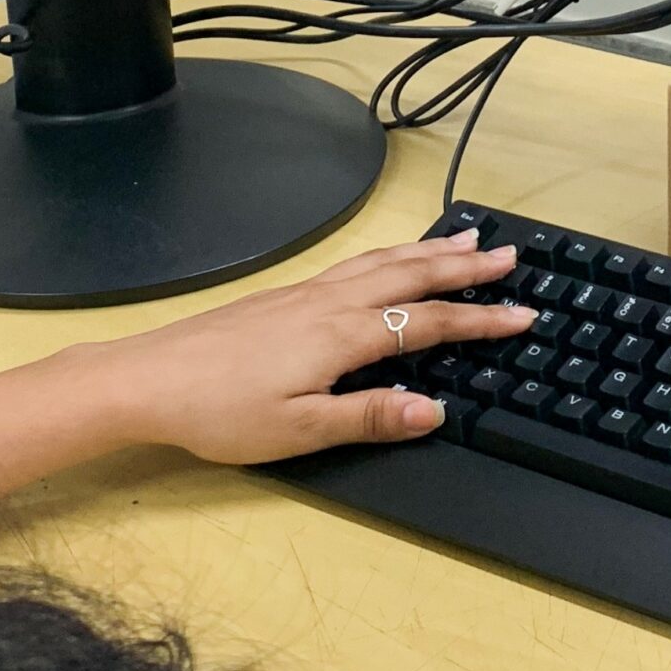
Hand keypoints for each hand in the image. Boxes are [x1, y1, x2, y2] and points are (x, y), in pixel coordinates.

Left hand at [84, 230, 535, 464]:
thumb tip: (436, 410)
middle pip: (410, 275)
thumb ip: (369, 417)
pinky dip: (391, 253)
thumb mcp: (299, 430)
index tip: (523, 313)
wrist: (147, 380)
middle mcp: (329, 303)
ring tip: (467, 241)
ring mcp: (305, 294)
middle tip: (511, 256)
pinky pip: (356, 263)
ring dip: (429, 250)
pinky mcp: (284, 295)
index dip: (479, 319)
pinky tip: (391, 258)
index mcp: (342, 335)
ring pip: (382, 261)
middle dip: (464, 266)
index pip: (426, 322)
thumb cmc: (220, 412)